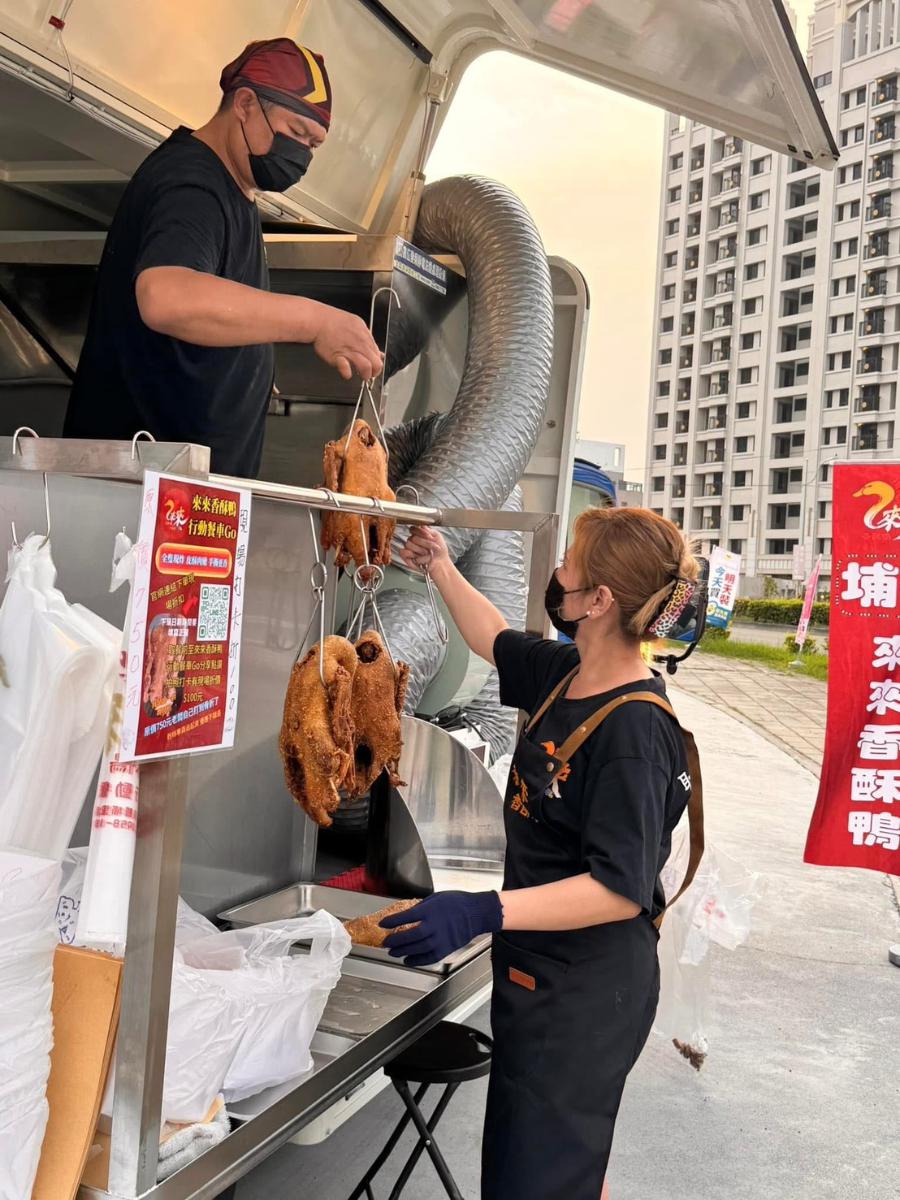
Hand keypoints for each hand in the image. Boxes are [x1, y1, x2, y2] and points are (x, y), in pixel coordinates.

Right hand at [312, 304, 383, 381]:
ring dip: (365, 375)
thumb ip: (367, 338)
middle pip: (376, 363)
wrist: (317, 320)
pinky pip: (346, 368)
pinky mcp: (337, 357)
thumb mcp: (357, 324)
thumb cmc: (334, 322)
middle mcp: (359, 344)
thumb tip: (377, 351)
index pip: (377, 354)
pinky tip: (347, 373)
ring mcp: (349, 350)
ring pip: (366, 367)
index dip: (376, 362)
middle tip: (369, 374)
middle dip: (375, 372)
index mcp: (365, 335)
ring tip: (361, 375)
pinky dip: (347, 373)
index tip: (373, 366)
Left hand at [381, 890, 502, 966]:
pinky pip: (430, 957)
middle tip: (385, 942)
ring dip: (403, 951)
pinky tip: (408, 960)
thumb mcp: (436, 898)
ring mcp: (442, 939)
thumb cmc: (457, 902)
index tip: (383, 924)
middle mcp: (435, 926)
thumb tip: (407, 915)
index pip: (407, 917)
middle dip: (396, 940)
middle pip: (411, 936)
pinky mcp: (447, 948)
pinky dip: (417, 960)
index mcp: (431, 910)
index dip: (393, 921)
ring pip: (418, 948)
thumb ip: (421, 907)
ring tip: (393, 952)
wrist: (477, 913)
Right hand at [399, 526, 449, 575]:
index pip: (413, 528)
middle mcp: (413, 540)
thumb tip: (421, 526)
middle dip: (425, 544)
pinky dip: (413, 556)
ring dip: (420, 550)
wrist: (440, 563)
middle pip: (413, 537)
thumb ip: (428, 530)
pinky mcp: (406, 557)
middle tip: (432, 549)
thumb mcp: (437, 536)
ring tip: (427, 554)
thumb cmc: (440, 551)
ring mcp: (409, 548)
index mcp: (419, 534)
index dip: (421, 532)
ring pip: (408, 544)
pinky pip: (404, 552)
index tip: (430, 537)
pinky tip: (419, 559)